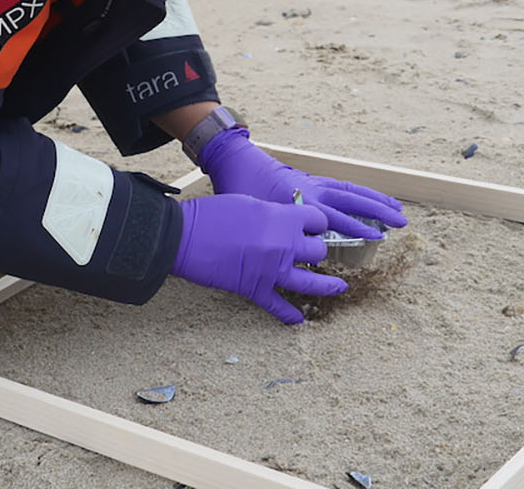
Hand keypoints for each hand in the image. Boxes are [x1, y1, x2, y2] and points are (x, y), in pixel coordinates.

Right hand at [169, 194, 344, 323]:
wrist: (185, 237)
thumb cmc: (212, 214)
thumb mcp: (249, 202)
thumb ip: (273, 214)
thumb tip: (283, 221)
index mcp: (282, 219)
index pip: (318, 219)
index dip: (317, 222)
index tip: (314, 225)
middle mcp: (284, 246)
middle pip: (318, 251)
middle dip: (317, 249)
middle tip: (312, 250)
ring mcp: (272, 271)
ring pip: (311, 283)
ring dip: (327, 286)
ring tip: (338, 287)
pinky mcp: (256, 290)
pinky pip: (279, 307)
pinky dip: (289, 316)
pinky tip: (297, 320)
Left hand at [198, 127, 406, 239]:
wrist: (236, 160)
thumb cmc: (242, 192)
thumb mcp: (257, 216)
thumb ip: (279, 232)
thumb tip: (296, 253)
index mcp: (299, 201)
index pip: (333, 217)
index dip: (354, 228)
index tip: (375, 237)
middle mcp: (312, 191)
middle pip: (351, 200)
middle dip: (377, 212)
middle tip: (401, 222)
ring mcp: (314, 183)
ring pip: (351, 191)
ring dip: (375, 200)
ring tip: (397, 210)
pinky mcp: (313, 180)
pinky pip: (342, 186)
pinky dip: (360, 193)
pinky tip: (372, 200)